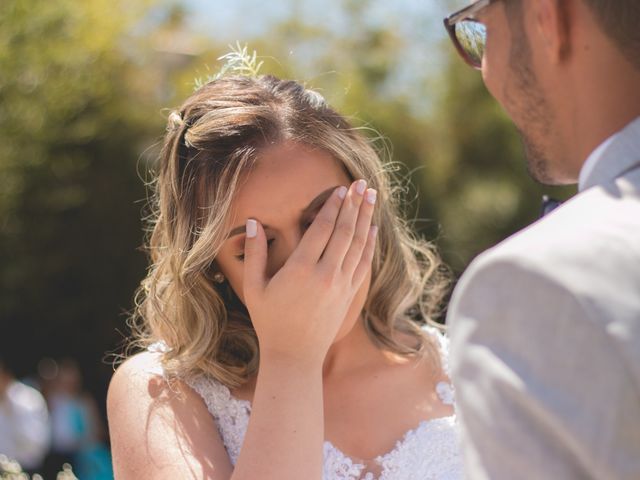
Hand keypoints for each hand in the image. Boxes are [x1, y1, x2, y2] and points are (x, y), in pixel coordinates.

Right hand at [242, 179, 377, 367]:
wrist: (294, 356)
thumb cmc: (269, 321)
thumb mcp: (254, 287)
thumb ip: (254, 253)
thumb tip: (253, 222)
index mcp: (300, 269)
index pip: (321, 229)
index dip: (332, 207)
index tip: (341, 189)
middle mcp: (325, 274)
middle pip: (344, 232)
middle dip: (353, 205)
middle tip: (361, 184)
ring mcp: (341, 285)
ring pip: (357, 245)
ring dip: (365, 219)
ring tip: (371, 197)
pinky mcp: (349, 295)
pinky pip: (363, 263)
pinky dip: (369, 244)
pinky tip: (372, 229)